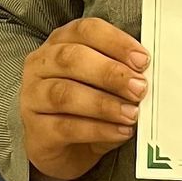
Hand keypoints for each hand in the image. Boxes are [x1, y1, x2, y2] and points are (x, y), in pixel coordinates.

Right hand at [20, 16, 148, 180]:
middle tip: (139, 88)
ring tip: (131, 114)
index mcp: (61, 43)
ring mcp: (33, 97)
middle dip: (111, 73)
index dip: (115, 42)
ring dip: (104, 103)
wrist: (60, 149)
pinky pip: (66, 127)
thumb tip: (148, 78)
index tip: (143, 60)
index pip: (85, 31)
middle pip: (72, 59)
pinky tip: (119, 131)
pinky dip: (98, 129)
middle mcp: (41, 65)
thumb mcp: (105, 87)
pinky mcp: (35, 130)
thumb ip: (123, 77)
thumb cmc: (85, 109)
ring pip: (66, 94)